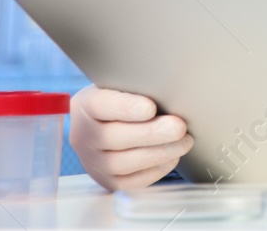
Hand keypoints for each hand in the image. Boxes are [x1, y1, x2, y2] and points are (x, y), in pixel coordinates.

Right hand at [69, 85, 192, 191]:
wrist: (110, 121)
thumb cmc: (126, 97)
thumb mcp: (126, 84)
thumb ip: (140, 85)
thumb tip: (171, 89)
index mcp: (85, 105)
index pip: (100, 106)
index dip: (126, 108)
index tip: (151, 108)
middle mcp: (82, 135)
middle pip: (112, 138)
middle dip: (150, 134)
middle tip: (179, 127)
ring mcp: (91, 161)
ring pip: (120, 163)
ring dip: (157, 154)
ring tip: (184, 143)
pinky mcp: (105, 179)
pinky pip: (128, 182)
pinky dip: (153, 171)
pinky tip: (172, 158)